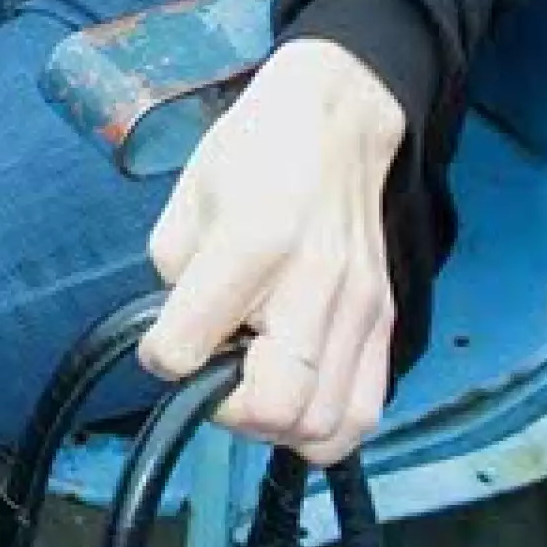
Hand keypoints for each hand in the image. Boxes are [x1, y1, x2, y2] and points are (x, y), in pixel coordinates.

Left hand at [140, 39, 406, 464]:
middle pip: (274, 406)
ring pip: (322, 426)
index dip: (163, 358)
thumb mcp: (190, 193)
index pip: (191, 344)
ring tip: (254, 385)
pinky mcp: (384, 322)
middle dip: (226, 409)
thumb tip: (180, 333)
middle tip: (213, 374)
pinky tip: (296, 390)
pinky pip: (363, 413)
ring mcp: (359, 308)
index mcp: (254, 240)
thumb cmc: (257, 151)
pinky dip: (323, 425)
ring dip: (276, 425)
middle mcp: (315, 281)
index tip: (162, 346)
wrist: (338, 120)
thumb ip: (174, 270)